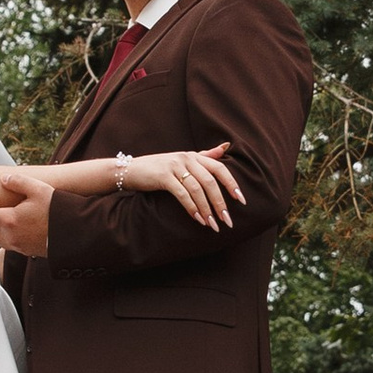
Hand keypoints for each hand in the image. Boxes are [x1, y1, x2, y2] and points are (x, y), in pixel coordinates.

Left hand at [0, 167, 53, 255]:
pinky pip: (8, 244)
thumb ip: (19, 182)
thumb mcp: (39, 189)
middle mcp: (10, 235)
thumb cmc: (58, 210)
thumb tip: (4, 178)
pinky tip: (5, 234)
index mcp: (9, 219)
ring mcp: (18, 246)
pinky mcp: (27, 251)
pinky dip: (1, 238)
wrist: (75, 236)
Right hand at [126, 143, 243, 229]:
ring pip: (198, 189)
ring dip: (207, 209)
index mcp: (194, 156)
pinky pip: (182, 194)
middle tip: (228, 220)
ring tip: (213, 225)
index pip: (219, 168)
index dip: (232, 184)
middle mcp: (186, 158)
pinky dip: (192, 207)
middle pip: (211, 181)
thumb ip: (205, 155)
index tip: (241, 200)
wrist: (130, 170)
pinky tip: (198, 219)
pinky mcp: (163, 176)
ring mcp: (175, 166)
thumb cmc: (159, 168)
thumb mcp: (182, 160)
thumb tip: (226, 147)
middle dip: (221, 202)